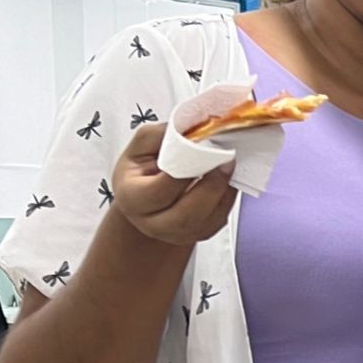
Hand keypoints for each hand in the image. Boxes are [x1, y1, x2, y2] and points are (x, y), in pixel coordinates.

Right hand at [113, 123, 237, 246]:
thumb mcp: (141, 147)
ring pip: (208, 220)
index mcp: (132, 199)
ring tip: (229, 167)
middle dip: (211, 186)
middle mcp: (153, 223)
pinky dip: (229, 199)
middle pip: (186, 215)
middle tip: (226, 161)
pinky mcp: (200, 234)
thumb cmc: (142, 170)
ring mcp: (177, 234)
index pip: (160, 191)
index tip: (201, 152)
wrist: (148, 199)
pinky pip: (220, 219)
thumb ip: (160, 135)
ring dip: (224, 192)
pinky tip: (228, 180)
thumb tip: (188, 127)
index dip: (183, 172)